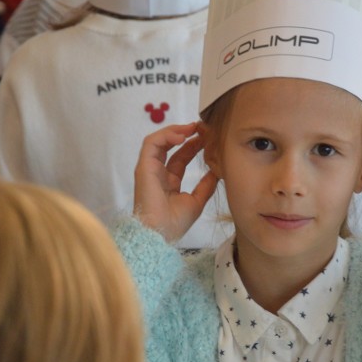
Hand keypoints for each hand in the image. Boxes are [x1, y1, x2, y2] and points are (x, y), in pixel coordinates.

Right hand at [133, 123, 218, 241]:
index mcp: (169, 182)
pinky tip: (182, 135)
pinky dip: (166, 135)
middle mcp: (158, 173)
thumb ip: (206, 185)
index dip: (194, 145)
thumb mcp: (197, 201)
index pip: (181, 157)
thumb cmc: (175, 223)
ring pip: (159, 140)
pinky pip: (151, 143)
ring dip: (176, 130)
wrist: (160, 233)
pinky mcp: (144, 166)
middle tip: (204, 127)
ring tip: (193, 128)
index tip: (208, 137)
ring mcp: (149, 168)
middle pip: (170, 146)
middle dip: (187, 134)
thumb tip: (217, 171)